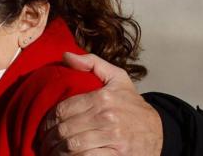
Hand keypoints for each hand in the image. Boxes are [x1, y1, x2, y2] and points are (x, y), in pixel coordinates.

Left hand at [39, 52, 162, 155]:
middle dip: (49, 138)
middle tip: (43, 142)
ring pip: (73, 146)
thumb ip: (91, 63)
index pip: (62, 109)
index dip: (47, 120)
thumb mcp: (116, 77)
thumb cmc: (132, 104)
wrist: (159, 131)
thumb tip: (65, 56)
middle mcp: (107, 117)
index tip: (43, 127)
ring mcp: (113, 138)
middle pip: (65, 129)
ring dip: (57, 151)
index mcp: (102, 97)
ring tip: (50, 152)